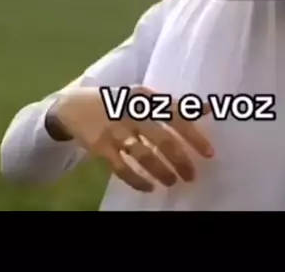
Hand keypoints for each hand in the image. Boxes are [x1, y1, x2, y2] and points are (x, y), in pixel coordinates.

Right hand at [47, 87, 213, 191]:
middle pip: (162, 138)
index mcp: (145, 97)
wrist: (75, 106)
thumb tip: (209, 108)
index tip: (209, 153)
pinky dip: (137, 180)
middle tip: (192, 174)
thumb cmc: (119, 102)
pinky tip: (149, 187)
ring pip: (143, 154)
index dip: (194, 134)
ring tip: (172, 182)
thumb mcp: (143, 97)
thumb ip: (172, 104)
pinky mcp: (101, 147)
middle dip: (180, 159)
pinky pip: (122, 168)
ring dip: (161, 171)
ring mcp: (115, 130)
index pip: (175, 114)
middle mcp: (132, 112)